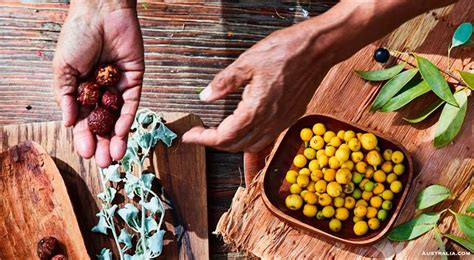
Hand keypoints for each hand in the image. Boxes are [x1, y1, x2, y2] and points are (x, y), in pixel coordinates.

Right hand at [53, 1, 143, 166]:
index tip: (86, 154)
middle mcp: (100, 91)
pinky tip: (123, 134)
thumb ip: (66, 96)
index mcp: (81, 89)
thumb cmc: (77, 36)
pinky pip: (132, 103)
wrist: (101, 12)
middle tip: (105, 163)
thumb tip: (67, 123)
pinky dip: (127, 119)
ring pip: (118, 118)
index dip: (84, 137)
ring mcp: (118, 87)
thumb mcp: (63, 69)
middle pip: (103, 123)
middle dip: (104, 143)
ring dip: (117, 138)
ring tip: (116, 157)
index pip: (83, 119)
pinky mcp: (135, 80)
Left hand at [182, 23, 330, 152]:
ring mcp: (282, 122)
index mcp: (256, 110)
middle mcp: (270, 122)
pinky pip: (268, 139)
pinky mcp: (290, 117)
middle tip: (199, 133)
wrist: (318, 49)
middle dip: (214, 142)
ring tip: (218, 135)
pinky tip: (246, 132)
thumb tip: (206, 96)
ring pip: (252, 145)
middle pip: (236, 145)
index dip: (204, 139)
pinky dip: (251, 142)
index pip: (224, 136)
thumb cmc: (286, 51)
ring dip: (233, 144)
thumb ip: (224, 82)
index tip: (190, 135)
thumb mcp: (247, 62)